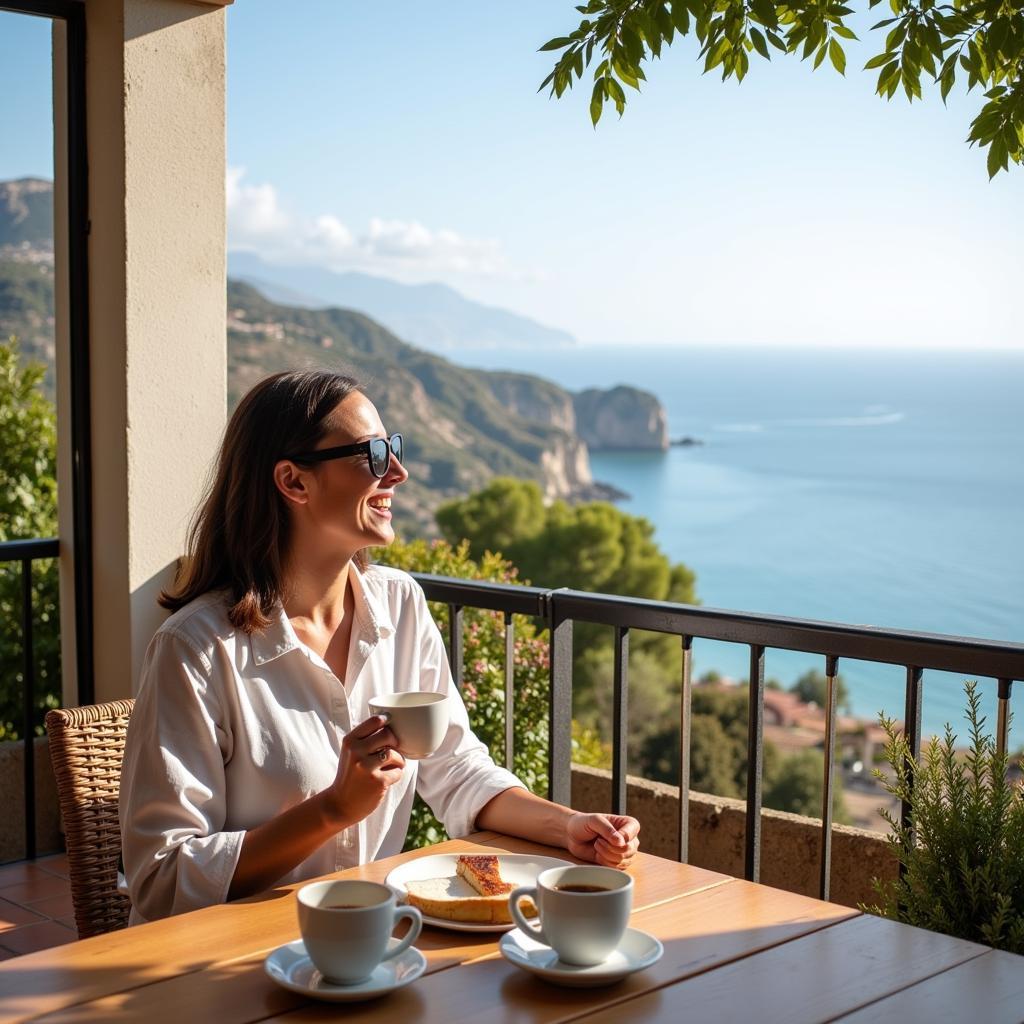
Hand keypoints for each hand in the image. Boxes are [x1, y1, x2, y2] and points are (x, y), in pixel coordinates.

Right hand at [323, 714, 405, 828]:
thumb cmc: (350, 775)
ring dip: (398, 760)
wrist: (339, 804)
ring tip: (394, 765)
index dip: (387, 721)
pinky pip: (397, 772)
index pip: (374, 721)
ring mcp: (367, 767)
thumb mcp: (350, 752)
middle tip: (393, 749)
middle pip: (388, 735)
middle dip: (394, 742)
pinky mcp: (378, 782)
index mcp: (350, 741)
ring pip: (394, 753)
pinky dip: (396, 774)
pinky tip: (388, 778)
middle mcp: (356, 752)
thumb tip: (390, 722)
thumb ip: (365, 738)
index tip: (390, 725)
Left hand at [565, 812, 639, 868]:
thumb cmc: (584, 824)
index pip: (630, 835)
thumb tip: (621, 843)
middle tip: (598, 840)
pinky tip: (598, 854)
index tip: (603, 836)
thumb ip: (607, 829)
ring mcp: (625, 852)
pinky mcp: (618, 863)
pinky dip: (605, 863)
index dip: (617, 839)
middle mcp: (630, 839)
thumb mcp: (594, 821)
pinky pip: (617, 869)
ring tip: (597, 845)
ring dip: (605, 855)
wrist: (573, 835)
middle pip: (628, 851)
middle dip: (608, 848)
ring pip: (623, 861)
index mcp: (629, 824)